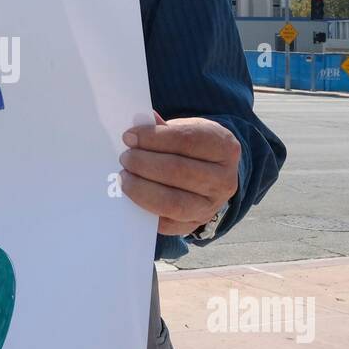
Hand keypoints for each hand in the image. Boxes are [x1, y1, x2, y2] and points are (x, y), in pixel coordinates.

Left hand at [118, 115, 240, 236]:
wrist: (210, 175)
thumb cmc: (193, 148)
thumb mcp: (186, 130)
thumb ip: (162, 128)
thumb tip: (138, 123)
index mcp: (224, 147)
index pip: (186, 140)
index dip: (154, 138)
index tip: (129, 137)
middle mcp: (224, 179)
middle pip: (178, 171)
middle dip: (144, 163)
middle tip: (125, 158)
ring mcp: (211, 206)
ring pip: (172, 201)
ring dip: (141, 189)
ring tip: (124, 178)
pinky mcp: (195, 225)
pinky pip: (166, 223)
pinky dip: (144, 210)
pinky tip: (131, 197)